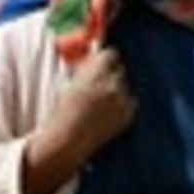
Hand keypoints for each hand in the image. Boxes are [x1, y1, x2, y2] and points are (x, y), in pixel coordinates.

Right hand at [21, 46, 137, 193]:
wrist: (69, 139)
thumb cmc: (64, 112)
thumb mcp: (70, 83)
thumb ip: (86, 69)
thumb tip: (94, 56)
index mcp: (97, 71)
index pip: (111, 54)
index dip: (105, 60)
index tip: (102, 65)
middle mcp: (113, 82)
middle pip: (120, 69)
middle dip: (111, 74)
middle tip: (100, 85)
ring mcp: (122, 98)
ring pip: (125, 86)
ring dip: (117, 90)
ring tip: (101, 104)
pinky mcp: (128, 113)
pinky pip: (130, 102)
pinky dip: (122, 105)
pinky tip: (108, 114)